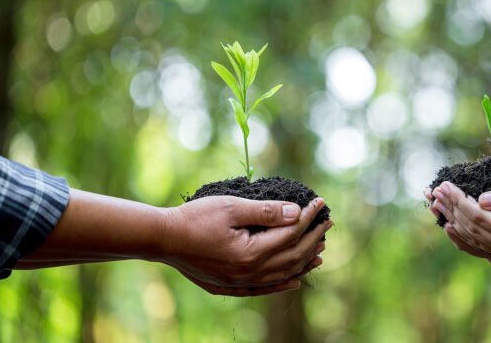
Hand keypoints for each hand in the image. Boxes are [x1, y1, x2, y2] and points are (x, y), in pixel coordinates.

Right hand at [160, 196, 332, 296]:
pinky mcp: (231, 286)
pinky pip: (265, 288)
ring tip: (320, 250)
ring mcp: (240, 282)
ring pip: (282, 274)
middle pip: (291, 256)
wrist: (163, 239)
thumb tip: (297, 213)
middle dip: (312, 238)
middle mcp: (249, 272)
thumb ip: (266, 212)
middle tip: (327, 223)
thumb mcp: (232, 207)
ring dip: (304, 261)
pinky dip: (283, 284)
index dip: (308, 217)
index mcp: (251, 253)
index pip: (290, 233)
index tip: (319, 203)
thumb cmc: (195, 219)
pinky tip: (296, 281)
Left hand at [431, 181, 490, 261]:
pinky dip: (465, 240)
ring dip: (452, 223)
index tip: (443, 185)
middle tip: (432, 192)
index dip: (458, 201)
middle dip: (451, 209)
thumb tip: (480, 200)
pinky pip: (483, 249)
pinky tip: (451, 230)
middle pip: (474, 230)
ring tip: (433, 207)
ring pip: (475, 240)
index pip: (480, 218)